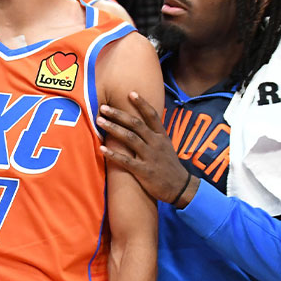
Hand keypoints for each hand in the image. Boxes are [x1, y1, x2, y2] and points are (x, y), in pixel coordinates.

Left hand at [97, 92, 193, 206]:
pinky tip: (102, 149)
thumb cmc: (169, 165)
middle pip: (136, 124)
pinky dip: (113, 154)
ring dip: (113, 128)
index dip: (142, 103)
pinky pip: (126, 161)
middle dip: (118, 114)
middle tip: (103, 107)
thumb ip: (153, 134)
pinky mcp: (144, 171)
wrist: (180, 187)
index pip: (152, 115)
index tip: (130, 92)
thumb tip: (141, 121)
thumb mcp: (166, 146)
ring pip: (130, 138)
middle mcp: (156, 143)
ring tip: (100, 121)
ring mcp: (150, 157)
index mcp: (161, 136)